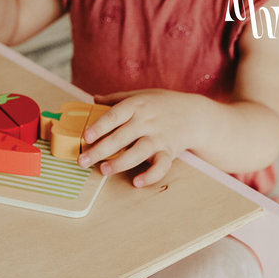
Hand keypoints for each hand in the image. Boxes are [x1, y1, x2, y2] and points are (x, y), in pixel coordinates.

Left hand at [79, 90, 200, 186]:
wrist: (195, 115)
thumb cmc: (162, 105)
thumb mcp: (141, 96)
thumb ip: (116, 99)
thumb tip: (94, 99)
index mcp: (136, 106)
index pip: (114, 115)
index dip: (99, 127)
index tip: (85, 137)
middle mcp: (147, 122)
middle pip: (121, 137)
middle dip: (100, 150)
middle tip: (83, 161)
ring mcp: (159, 138)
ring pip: (138, 152)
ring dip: (120, 163)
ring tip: (104, 170)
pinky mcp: (169, 152)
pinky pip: (161, 166)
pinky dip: (150, 175)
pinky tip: (137, 182)